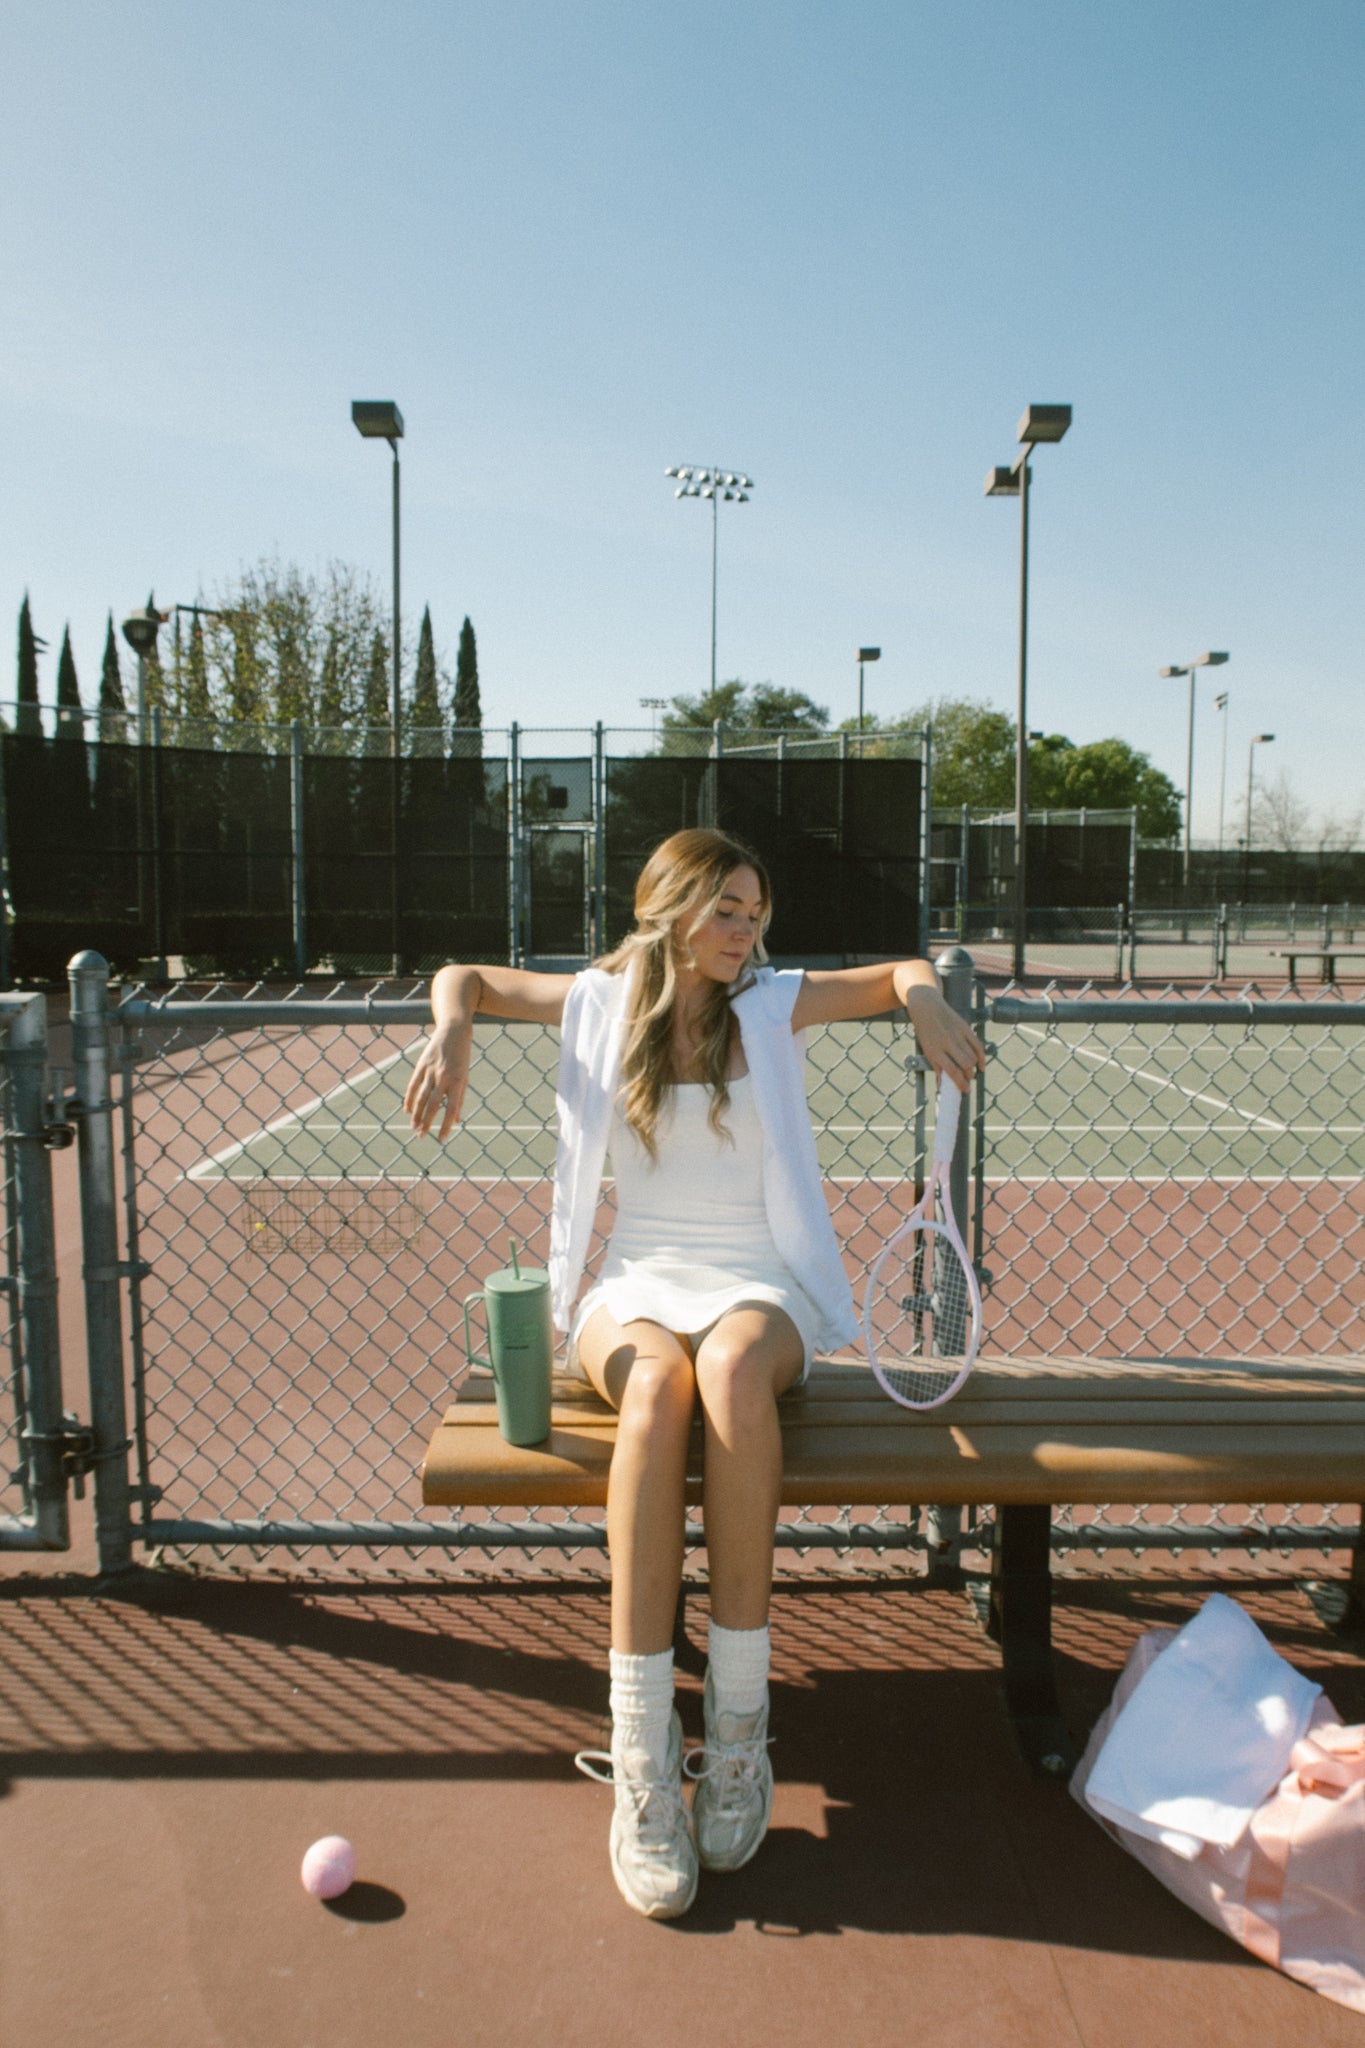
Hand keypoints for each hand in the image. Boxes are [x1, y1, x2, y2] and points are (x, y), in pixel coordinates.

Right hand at [403, 1023, 469, 1138]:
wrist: (454, 1030)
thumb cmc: (462, 1057)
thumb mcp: (465, 1076)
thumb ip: (459, 1098)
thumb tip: (457, 1120)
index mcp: (459, 1081)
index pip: (451, 1109)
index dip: (446, 1125)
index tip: (442, 1140)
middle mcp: (444, 1077)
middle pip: (433, 1105)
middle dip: (427, 1123)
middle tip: (421, 1137)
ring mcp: (431, 1070)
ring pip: (421, 1097)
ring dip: (417, 1115)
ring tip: (413, 1128)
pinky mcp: (421, 1064)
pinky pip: (413, 1085)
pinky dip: (409, 1099)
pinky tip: (408, 1111)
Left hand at [903, 986, 986, 1094]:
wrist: (927, 1007)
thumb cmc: (925, 1031)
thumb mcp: (926, 1049)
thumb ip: (936, 1067)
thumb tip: (941, 1086)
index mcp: (935, 1050)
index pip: (951, 1070)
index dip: (960, 1083)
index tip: (966, 1090)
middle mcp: (947, 1042)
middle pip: (965, 1064)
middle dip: (969, 1076)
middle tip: (968, 1080)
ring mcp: (957, 1034)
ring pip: (973, 1056)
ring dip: (974, 1068)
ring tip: (971, 1072)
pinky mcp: (965, 1028)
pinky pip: (978, 1045)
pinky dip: (981, 1057)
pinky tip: (981, 1065)